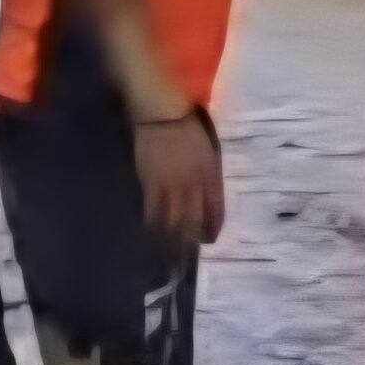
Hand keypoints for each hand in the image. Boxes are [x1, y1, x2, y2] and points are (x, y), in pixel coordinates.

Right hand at [135, 115, 225, 245]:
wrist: (162, 113)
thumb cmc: (188, 126)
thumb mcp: (208, 149)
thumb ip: (209, 172)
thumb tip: (207, 193)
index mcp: (209, 173)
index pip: (215, 206)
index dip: (214, 224)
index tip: (211, 237)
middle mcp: (192, 183)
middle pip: (195, 217)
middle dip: (194, 236)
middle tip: (192, 250)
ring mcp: (171, 184)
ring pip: (174, 217)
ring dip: (174, 236)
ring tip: (171, 251)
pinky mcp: (150, 181)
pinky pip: (153, 209)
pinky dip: (153, 224)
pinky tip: (151, 234)